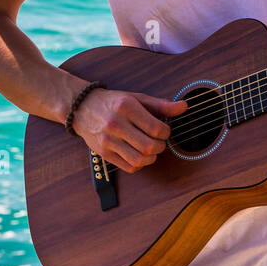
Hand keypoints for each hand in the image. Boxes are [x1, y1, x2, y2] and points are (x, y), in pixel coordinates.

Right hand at [71, 87, 187, 173]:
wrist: (82, 108)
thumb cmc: (113, 103)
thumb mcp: (137, 98)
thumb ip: (161, 105)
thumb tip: (184, 107)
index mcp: (126, 107)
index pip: (156, 128)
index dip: (166, 132)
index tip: (164, 130)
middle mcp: (116, 124)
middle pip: (149, 146)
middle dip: (160, 146)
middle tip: (159, 141)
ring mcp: (108, 140)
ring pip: (139, 160)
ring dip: (151, 157)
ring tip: (150, 149)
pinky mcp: (104, 153)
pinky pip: (129, 167)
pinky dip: (139, 164)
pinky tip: (139, 154)